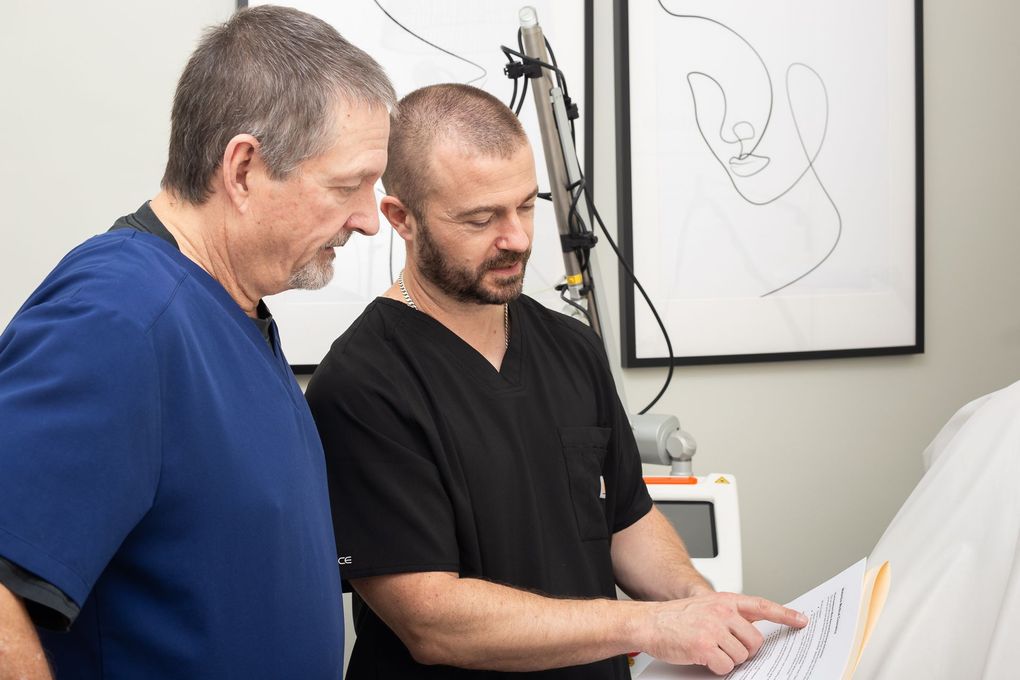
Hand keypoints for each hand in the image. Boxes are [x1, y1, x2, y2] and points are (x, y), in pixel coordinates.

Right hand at [641, 593, 806, 675]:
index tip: (801, 620)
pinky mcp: (705, 646)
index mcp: (725, 601)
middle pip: (755, 641)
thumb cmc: (675, 618)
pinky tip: (704, 658)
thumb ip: (729, 616)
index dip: (784, 614)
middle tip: (728, 650)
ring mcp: (713, 628)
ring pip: (742, 656)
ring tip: (711, 651)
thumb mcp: (706, 608)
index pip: (762, 606)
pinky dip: (717, 668)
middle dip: (745, 651)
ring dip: (728, 660)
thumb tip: (752, 635)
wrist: (648, 622)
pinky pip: (726, 667)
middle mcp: (721, 612)